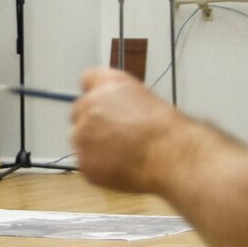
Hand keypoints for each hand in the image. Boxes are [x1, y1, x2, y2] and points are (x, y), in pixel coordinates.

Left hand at [69, 67, 188, 195]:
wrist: (169, 155)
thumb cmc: (166, 130)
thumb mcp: (144, 99)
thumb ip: (120, 101)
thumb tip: (113, 112)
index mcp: (108, 83)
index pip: (88, 79)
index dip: (95, 95)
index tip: (100, 106)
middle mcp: (90, 103)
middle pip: (78, 111)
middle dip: (91, 123)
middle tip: (113, 137)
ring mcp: (82, 132)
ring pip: (79, 139)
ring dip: (93, 146)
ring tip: (122, 154)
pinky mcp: (83, 159)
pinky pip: (85, 162)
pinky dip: (98, 167)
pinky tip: (120, 167)